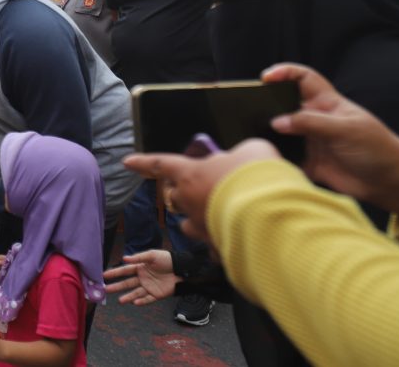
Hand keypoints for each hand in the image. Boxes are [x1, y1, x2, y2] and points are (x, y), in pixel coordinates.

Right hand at [103, 250, 176, 304]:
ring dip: (128, 297)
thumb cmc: (167, 260)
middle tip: (106, 289)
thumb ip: (138, 257)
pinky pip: (148, 299)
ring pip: (136, 293)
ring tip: (120, 301)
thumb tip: (124, 258)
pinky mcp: (157, 294)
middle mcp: (142, 278)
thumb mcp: (152, 255)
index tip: (104, 275)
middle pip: (127, 283)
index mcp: (140, 267)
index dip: (114, 273)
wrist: (182, 269)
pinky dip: (142, 301)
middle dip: (117, 286)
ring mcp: (149, 287)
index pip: (125, 271)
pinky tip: (135, 302)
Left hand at [124, 140, 280, 241]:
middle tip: (210, 186)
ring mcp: (199, 226)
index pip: (161, 164)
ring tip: (226, 212)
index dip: (143, 162)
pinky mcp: (214, 246)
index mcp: (191, 174)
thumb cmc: (258, 176)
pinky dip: (222, 240)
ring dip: (201, 216)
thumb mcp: (251, 152)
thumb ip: (237, 157)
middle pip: (175, 195)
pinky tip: (241, 236)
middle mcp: (188, 201)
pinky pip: (212, 244)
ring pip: (189, 222)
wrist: (271, 213)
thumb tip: (237, 164)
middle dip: (186, 191)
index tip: (127, 162)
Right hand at [263, 63, 398, 216]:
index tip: (266, 77)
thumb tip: (276, 122)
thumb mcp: (345, 129)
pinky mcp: (308, 163)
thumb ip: (310, 123)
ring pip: (281, 133)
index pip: (303, 79)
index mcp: (327, 103)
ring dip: (268, 135)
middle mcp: (315, 120)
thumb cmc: (377, 149)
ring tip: (254, 135)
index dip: (285, 73)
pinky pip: (285, 159)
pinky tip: (267, 160)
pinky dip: (275, 160)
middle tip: (249, 109)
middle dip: (267, 105)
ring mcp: (310, 141)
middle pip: (285, 105)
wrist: (389, 182)